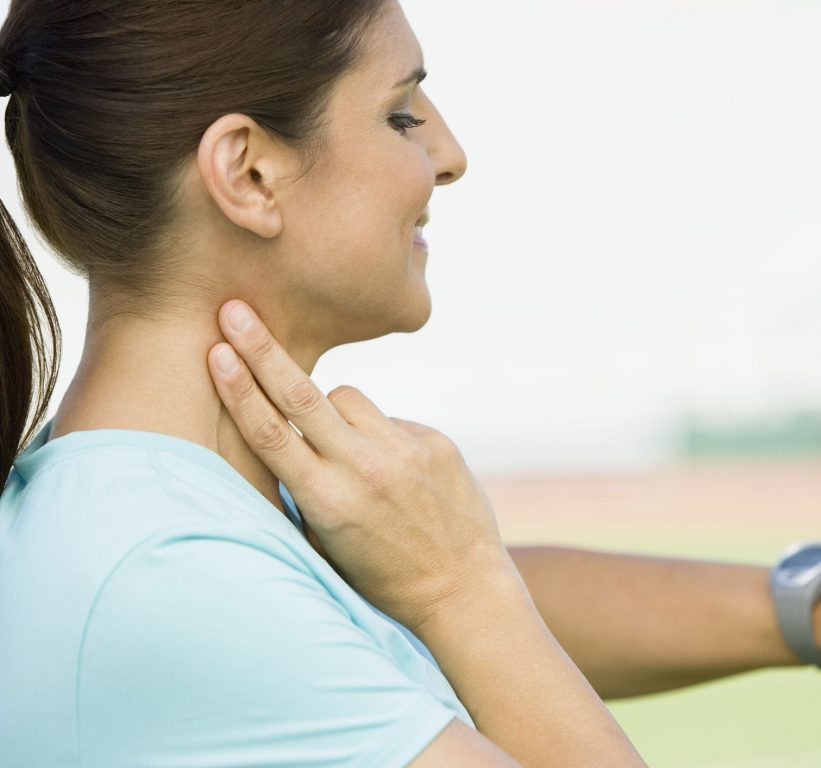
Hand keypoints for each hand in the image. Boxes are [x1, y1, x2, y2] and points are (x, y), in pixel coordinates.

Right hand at [206, 299, 513, 633]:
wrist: (462, 588)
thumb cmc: (382, 577)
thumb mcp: (326, 545)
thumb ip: (302, 490)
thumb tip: (278, 437)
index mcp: (328, 500)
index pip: (272, 433)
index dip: (239, 389)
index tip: (215, 352)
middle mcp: (365, 469)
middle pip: (302, 394)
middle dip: (263, 350)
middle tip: (236, 309)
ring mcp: (404, 450)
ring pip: (347, 398)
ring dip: (330, 410)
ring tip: (343, 452)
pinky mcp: (434, 441)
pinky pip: (387, 419)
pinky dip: (376, 434)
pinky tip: (390, 473)